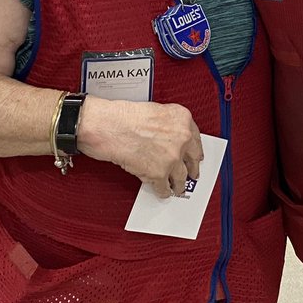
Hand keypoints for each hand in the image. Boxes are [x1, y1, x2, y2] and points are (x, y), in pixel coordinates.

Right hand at [78, 99, 203, 198]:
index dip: (195, 150)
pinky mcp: (159, 173)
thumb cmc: (121, 117)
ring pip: (181, 177)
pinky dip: (162, 191)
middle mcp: (181, 138)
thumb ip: (167, 125)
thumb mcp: (154, 111)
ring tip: (177, 188)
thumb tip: (169, 138)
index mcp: (182, 119)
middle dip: (191, 169)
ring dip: (179, 184)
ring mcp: (172, 157)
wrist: (107, 127)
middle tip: (192, 174)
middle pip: (193, 160)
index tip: (195, 156)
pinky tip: (162, 191)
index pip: (196, 139)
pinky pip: (164, 187)